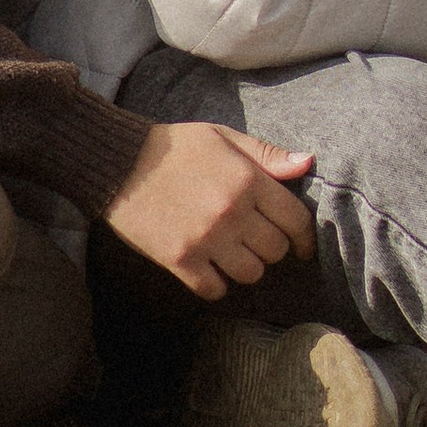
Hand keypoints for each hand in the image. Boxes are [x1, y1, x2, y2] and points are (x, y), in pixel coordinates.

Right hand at [102, 120, 317, 300]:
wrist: (119, 163)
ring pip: (251, 274)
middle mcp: (232, 212)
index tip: (302, 246)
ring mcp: (206, 239)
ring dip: (246, 266)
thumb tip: (307, 163)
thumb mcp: (222, 137)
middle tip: (255, 239)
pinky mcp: (180, 261)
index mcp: (247, 180)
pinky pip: (216, 289)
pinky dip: (217, 283)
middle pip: (275, 251)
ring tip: (232, 252)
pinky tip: (209, 267)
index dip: (305, 237)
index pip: (295, 220)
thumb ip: (266, 153)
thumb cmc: (174, 147)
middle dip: (271, 247)